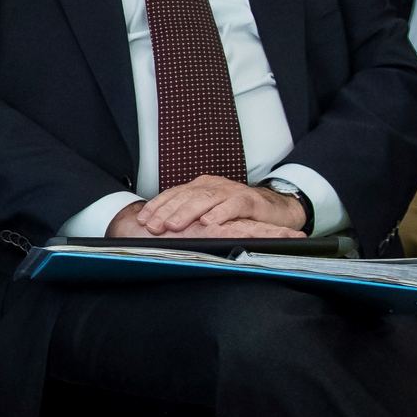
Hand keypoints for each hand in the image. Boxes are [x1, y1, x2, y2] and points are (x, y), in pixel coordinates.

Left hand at [130, 175, 306, 236]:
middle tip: (154, 226)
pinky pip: (233, 205)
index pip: (174, 194)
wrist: (273, 209)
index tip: (142, 220)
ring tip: (174, 225)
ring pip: (206, 199)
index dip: (157, 206)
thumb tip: (160, 230)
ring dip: (187, 212)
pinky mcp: (249, 200)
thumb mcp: (209, 213)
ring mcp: (231, 191)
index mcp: (200, 187)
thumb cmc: (236, 214)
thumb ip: (189, 217)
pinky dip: (220, 213)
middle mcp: (213, 186)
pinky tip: (208, 222)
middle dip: (167, 211)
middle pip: (186, 196)